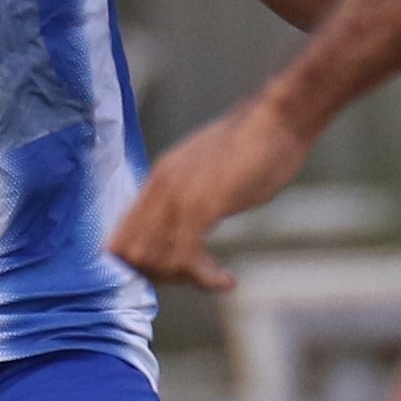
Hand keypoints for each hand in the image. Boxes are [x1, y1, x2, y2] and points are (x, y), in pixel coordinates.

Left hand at [108, 97, 321, 293]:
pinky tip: (226, 280)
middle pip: (132, 253)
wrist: (278, 119)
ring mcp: (178, 196)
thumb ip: (190, 199)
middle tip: (194, 278)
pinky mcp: (201, 205)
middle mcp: (160, 187)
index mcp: (159, 179)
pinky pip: (185, 255)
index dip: (143, 263)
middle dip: (161, 276)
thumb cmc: (255, 147)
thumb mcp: (209, 176)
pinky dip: (204, 278)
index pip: (122, 237)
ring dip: (184, 279)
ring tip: (214, 279)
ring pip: (155, 258)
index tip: (175, 272)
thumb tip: (186, 229)